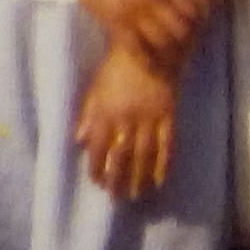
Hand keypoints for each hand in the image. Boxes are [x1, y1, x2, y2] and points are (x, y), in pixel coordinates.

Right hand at [58, 0, 203, 64]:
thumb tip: (179, 0)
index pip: (191, 9)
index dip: (197, 23)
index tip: (196, 32)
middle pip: (179, 28)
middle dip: (184, 43)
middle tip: (185, 53)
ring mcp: (132, 10)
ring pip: (160, 41)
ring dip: (167, 55)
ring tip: (170, 64)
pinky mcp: (113, 20)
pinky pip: (135, 46)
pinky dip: (145, 59)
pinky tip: (149, 66)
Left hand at [75, 41, 179, 200]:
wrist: (147, 52)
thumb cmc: (116, 70)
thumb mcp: (95, 89)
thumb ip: (88, 115)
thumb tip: (80, 140)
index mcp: (106, 112)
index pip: (99, 146)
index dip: (97, 166)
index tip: (96, 182)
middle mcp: (127, 118)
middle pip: (122, 155)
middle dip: (118, 178)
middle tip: (116, 197)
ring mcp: (150, 118)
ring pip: (145, 154)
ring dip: (140, 177)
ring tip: (137, 194)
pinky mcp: (169, 116)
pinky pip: (167, 144)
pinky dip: (165, 164)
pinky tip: (161, 179)